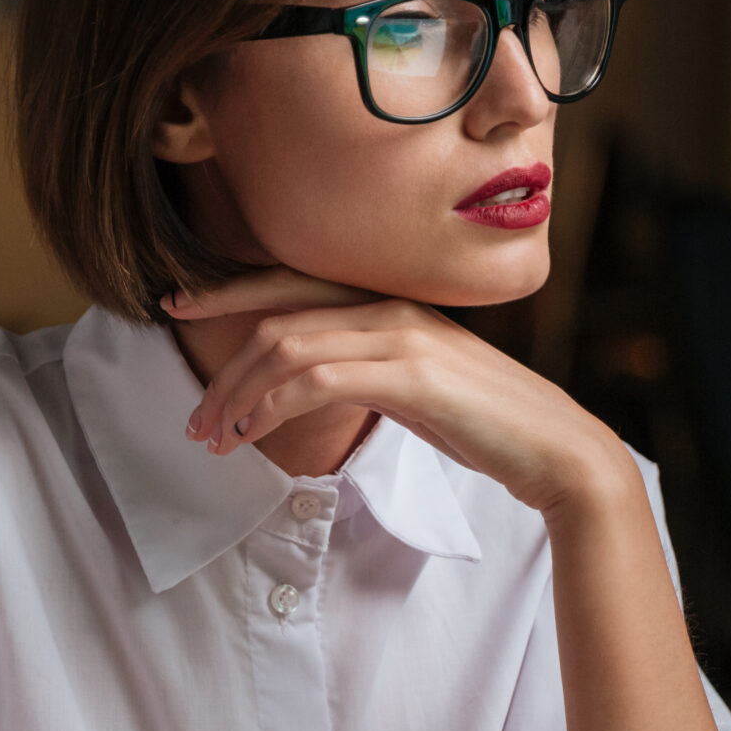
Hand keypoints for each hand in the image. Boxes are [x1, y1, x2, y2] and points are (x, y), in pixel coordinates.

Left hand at [165, 268, 630, 513]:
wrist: (556, 449)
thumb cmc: (488, 425)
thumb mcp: (418, 387)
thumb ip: (371, 371)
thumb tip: (322, 383)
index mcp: (391, 302)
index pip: (292, 280)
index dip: (227, 289)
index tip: (175, 304)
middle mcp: (391, 306)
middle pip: (277, 312)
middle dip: (220, 358)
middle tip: (191, 414)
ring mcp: (403, 336)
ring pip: (287, 345)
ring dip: (237, 393)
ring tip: (212, 437)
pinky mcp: (412, 374)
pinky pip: (318, 379)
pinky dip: (272, 405)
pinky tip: (252, 435)